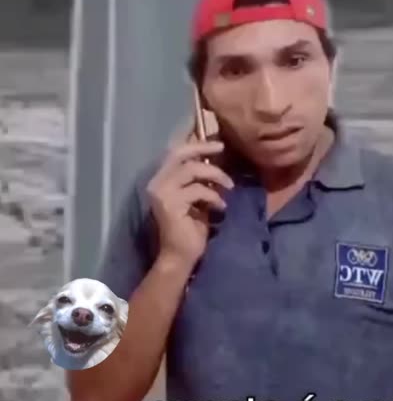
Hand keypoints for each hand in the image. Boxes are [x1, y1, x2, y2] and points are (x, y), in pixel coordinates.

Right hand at [146, 138, 233, 265]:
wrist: (179, 257)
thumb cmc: (189, 228)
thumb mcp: (196, 198)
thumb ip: (198, 180)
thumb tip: (213, 161)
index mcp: (160, 180)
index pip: (175, 153)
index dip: (195, 144)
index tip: (217, 144)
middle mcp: (156, 183)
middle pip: (180, 154)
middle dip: (203, 148)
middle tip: (222, 148)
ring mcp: (161, 193)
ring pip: (191, 170)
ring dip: (215, 174)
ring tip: (229, 186)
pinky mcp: (170, 204)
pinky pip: (198, 190)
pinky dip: (213, 196)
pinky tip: (221, 207)